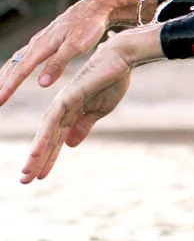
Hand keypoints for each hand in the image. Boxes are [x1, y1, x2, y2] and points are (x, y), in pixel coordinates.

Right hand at [0, 0, 156, 107]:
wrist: (94, 7)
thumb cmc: (88, 27)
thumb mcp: (76, 47)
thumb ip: (58, 64)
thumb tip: (41, 83)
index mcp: (42, 46)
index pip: (21, 70)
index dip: (9, 86)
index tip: (0, 100)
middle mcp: (36, 43)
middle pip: (13, 65)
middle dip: (3, 83)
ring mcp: (38, 41)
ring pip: (16, 60)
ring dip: (6, 75)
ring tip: (0, 90)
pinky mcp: (44, 41)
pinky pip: (23, 55)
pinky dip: (14, 66)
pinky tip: (13, 72)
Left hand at [20, 25, 163, 183]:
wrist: (121, 60)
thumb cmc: (113, 80)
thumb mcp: (100, 110)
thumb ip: (84, 126)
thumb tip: (70, 145)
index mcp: (71, 112)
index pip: (55, 139)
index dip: (48, 158)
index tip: (39, 176)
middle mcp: (62, 108)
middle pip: (46, 138)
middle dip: (37, 160)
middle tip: (25, 181)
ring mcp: (64, 103)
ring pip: (46, 133)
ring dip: (37, 154)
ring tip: (28, 173)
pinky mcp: (68, 97)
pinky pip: (53, 121)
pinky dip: (44, 138)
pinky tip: (37, 153)